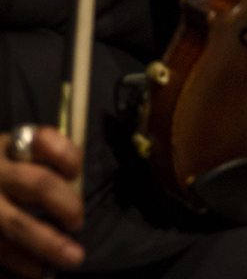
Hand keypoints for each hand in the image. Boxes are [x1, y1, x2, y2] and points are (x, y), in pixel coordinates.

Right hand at [0, 126, 83, 277]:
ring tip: (73, 256)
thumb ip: (46, 162)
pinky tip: (37, 269)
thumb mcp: (18, 154)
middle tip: (78, 220)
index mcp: (13, 147)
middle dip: (66, 204)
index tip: (76, 172)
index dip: (67, 157)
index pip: (45, 141)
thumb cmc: (2, 170)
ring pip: (16, 223)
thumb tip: (76, 186)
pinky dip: (19, 261)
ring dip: (48, 242)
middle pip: (39, 184)